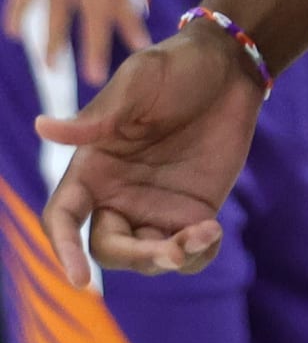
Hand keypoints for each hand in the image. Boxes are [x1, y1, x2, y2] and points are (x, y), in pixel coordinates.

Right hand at [37, 23, 266, 285]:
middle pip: (108, 248)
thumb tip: (41, 126)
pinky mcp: (192, 211)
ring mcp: (155, 206)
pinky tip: (214, 232)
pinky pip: (188, 253)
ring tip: (206, 232)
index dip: (64, 250)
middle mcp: (117, 194)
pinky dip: (199, 255)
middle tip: (174, 249)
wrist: (231, 64)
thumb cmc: (176, 66)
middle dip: (137, 257)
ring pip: (148, 257)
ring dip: (172, 258)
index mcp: (93, 167)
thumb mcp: (139, 81)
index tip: (80, 279)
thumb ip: (97, 116)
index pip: (63, 219)